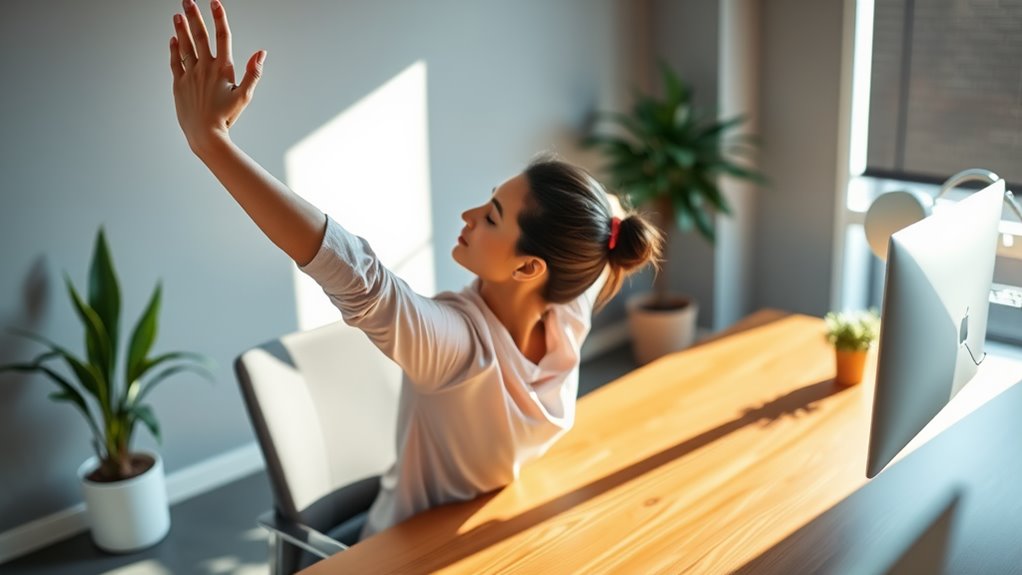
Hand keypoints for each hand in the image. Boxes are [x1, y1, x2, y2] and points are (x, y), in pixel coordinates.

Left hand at [170, 0, 263, 154]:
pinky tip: (173, 39)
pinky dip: (174, 49)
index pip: (222, 37)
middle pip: (199, 36)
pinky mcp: (180, 84)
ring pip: (185, 46)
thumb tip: (261, 53)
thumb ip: (253, 73)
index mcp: (222, 69)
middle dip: (194, 16)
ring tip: (177, 14)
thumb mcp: (245, 96)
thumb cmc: (227, 117)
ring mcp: (190, 75)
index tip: (215, 2)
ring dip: (181, 29)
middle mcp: (204, 68)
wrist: (205, 134)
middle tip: (188, 0)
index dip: (219, 18)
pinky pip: (176, 62)